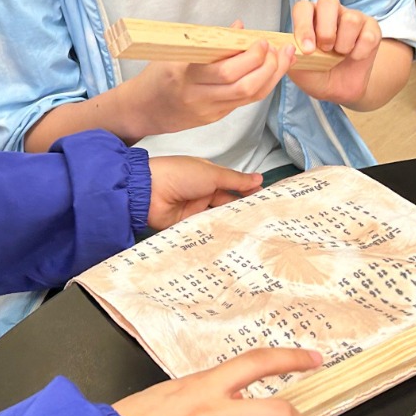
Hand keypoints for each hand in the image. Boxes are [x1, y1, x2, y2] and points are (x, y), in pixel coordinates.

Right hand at [128, 20, 293, 136]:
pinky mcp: (214, 118)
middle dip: (268, 66)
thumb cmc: (157, 76)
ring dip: (272, 77)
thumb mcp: (175, 52)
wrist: (143, 109)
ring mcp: (208, 110)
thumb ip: (209, 41)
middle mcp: (198, 96)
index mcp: (184, 75)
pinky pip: (244, 102)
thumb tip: (239, 27)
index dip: (250, 56)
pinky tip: (271, 71)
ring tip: (284, 58)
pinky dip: (262, 85)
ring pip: (249, 96)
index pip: (225, 70)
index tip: (261, 40)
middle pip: (243, 86)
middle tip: (278, 48)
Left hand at [146, 156, 261, 229]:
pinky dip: (217, 233)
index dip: (248, 192)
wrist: (149, 191)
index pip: (233, 185)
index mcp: (208, 176)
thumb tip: (259, 178)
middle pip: (227, 203)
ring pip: (218, 217)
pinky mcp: (188, 225)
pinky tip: (233, 240)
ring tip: (254, 232)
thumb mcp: (212, 174)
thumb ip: (235, 180)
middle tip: (265, 221)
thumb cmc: (179, 174)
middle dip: (242, 210)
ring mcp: (195, 210)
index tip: (267, 201)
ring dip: (231, 222)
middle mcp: (203, 193)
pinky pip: (206, 230)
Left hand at [286, 0, 382, 105]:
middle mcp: (330, 12)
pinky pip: (368, 35)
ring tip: (339, 54)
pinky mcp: (371, 29)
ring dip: (343, 44)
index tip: (307, 50)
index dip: (304, 26)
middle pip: (328, 2)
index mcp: (309, 17)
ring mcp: (352, 18)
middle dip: (326, 30)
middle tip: (325, 50)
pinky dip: (360, 52)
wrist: (338, 89)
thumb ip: (291, 56)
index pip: (303, 8)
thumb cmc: (316, 73)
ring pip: (351, 19)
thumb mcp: (299, 68)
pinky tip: (354, 57)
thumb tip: (288, 46)